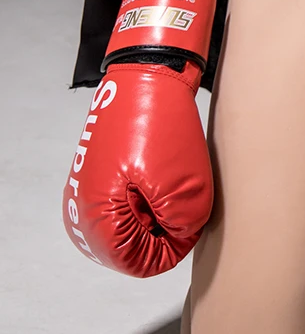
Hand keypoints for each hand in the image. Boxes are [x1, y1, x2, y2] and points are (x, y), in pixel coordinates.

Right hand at [63, 0, 216, 275]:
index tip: (190, 222)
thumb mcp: (185, 184)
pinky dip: (148, 189)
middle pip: (132, 243)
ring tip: (173, 176)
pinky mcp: (100, 170)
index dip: (172, 247)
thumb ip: (183, 225)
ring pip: (132, 219)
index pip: (138, 262)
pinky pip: (127, 197)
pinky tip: (163, 166)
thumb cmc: (160, 122)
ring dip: (157, 207)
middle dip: (163, 225)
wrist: (147, 71)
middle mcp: (83, 208)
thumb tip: (181, 237)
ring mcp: (90, 187)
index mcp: (97, 218)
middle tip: (183, 194)